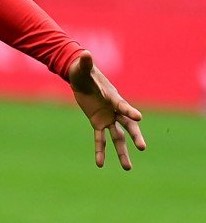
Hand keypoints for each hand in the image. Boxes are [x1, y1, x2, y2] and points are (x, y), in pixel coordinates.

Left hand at [68, 51, 145, 169]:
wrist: (79, 76)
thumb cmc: (83, 70)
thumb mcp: (82, 67)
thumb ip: (85, 63)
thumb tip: (85, 53)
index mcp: (113, 97)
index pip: (122, 105)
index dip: (129, 111)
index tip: (138, 117)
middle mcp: (114, 110)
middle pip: (128, 125)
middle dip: (135, 136)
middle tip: (143, 147)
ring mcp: (107, 117)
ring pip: (117, 137)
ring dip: (122, 152)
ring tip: (128, 168)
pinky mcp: (97, 122)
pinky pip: (99, 139)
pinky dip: (100, 151)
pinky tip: (100, 164)